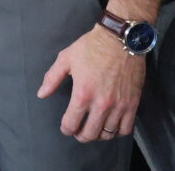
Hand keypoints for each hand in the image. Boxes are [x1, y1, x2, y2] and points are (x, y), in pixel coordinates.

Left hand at [38, 25, 144, 141]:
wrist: (120, 40)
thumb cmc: (91, 47)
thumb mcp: (66, 59)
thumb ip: (52, 78)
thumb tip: (41, 94)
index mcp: (82, 94)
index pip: (71, 123)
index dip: (66, 129)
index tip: (65, 127)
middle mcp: (101, 104)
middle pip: (90, 134)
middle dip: (81, 135)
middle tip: (78, 131)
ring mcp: (119, 106)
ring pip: (108, 134)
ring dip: (98, 135)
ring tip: (93, 128)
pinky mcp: (133, 104)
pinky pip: (126, 129)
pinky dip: (117, 132)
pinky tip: (111, 125)